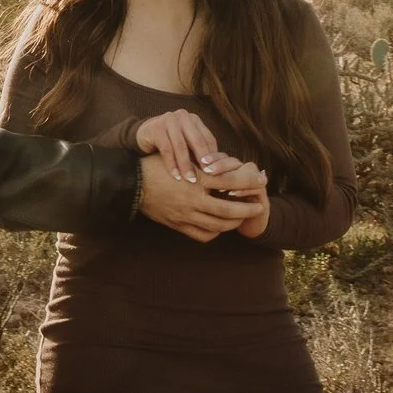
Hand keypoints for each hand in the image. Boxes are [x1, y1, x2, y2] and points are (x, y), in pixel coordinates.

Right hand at [133, 110, 232, 183]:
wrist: (143, 136)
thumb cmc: (169, 144)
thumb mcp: (186, 146)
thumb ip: (199, 153)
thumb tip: (221, 172)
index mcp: (194, 120)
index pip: (208, 139)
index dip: (213, 156)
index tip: (217, 173)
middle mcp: (183, 116)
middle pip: (197, 140)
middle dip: (202, 160)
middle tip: (208, 177)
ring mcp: (169, 119)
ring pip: (181, 145)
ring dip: (186, 164)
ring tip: (190, 180)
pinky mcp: (156, 127)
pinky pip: (166, 148)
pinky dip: (171, 163)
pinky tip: (175, 176)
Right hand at [139, 152, 266, 242]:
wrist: (131, 184)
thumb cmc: (156, 165)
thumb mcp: (181, 158)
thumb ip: (204, 164)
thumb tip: (229, 164)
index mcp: (195, 178)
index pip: (231, 180)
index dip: (249, 181)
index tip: (261, 180)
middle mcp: (192, 199)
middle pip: (229, 210)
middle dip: (247, 209)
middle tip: (258, 205)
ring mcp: (185, 215)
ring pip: (218, 226)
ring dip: (233, 223)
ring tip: (241, 217)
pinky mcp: (178, 225)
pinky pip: (202, 235)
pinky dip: (215, 232)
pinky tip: (219, 226)